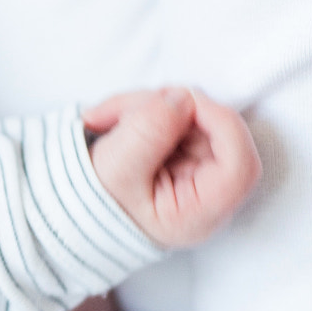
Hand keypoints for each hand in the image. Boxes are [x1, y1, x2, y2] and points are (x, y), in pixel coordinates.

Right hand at [84, 87, 259, 249]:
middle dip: (170, 107)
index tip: (183, 101)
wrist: (71, 210)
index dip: (220, 122)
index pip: (240, 163)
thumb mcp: (116, 169)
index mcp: (200, 211)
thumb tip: (182, 98)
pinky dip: (145, 108)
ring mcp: (196, 170)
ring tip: (106, 116)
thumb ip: (149, 132)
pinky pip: (175, 116)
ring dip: (149, 104)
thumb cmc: (93, 203)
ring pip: (192, 117)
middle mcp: (207, 192)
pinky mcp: (182, 153)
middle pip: (213, 131)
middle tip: (124, 108)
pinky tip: (114, 118)